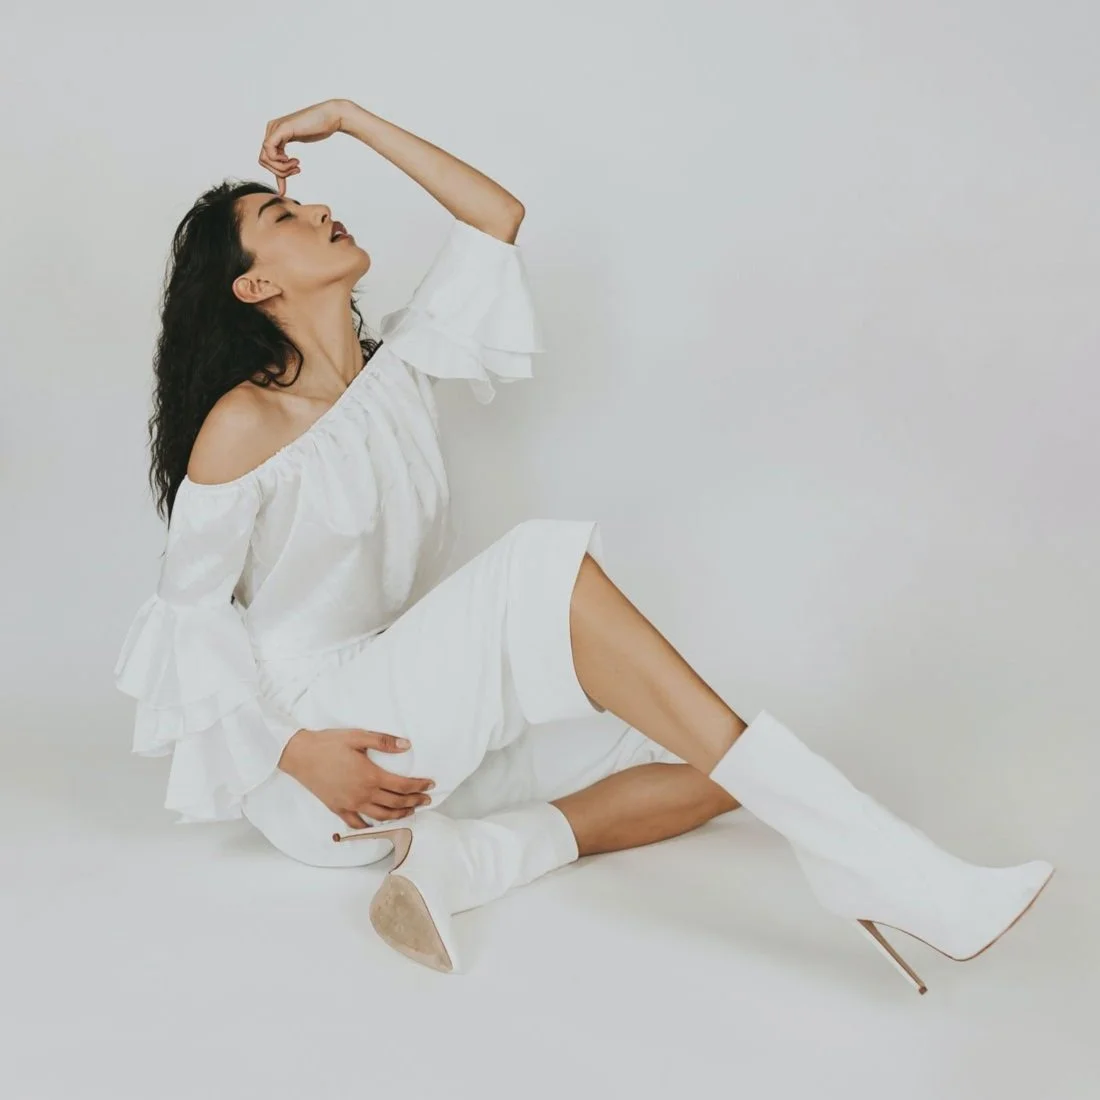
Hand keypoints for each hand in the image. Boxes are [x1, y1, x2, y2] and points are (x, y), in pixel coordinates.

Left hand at [258, 98, 347, 195]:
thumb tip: (288, 171)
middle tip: (296, 170)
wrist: (331, 116)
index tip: (294, 172)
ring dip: (282, 168)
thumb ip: (289, 154)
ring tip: (296, 166)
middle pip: (263, 160)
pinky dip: (279, 161)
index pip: (266, 158)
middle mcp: (272, 129)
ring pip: (265, 158)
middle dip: (279, 171)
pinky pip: (269, 149)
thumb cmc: (319, 128)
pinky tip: (291, 160)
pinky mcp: (282, 129)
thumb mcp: (299, 143)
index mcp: (275, 132)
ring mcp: (275, 128)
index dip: (278, 172)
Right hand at [277, 727, 435, 831]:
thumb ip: (384, 742)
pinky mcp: (338, 808)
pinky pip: (357, 823)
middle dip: (414, 802)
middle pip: (395, 803)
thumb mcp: (358, 736)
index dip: (419, 786)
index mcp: (371, 776)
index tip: (430, 785)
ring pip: (381, 816)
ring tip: (410, 811)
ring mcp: (350, 804)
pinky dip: (370, 827)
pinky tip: (377, 825)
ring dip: (398, 815)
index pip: (402, 785)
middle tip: (426, 799)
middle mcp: (363, 794)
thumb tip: (407, 745)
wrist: (301, 755)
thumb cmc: (329, 744)